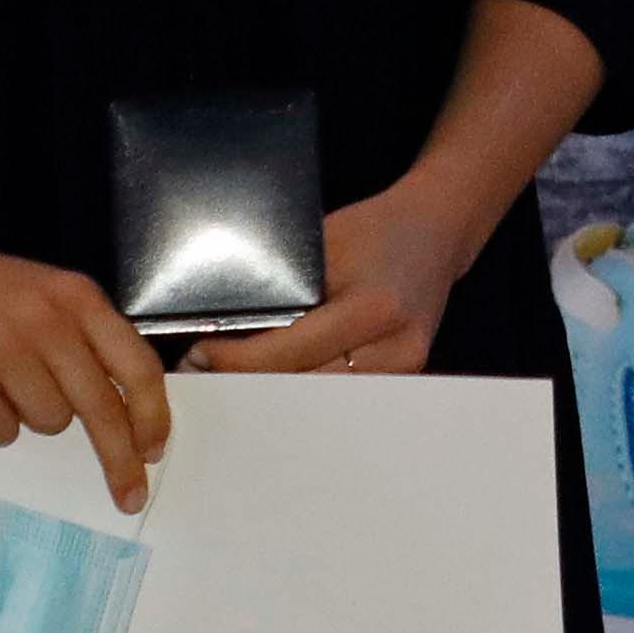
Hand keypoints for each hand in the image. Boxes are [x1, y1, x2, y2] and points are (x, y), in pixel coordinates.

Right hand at [0, 227, 175, 510]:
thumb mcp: (51, 296)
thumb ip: (88, 343)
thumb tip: (127, 417)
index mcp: (79, 300)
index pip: (136, 367)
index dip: (153, 416)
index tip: (154, 453)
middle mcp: (47, 323)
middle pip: (101, 409)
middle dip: (120, 460)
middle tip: (130, 496)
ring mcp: (1, 351)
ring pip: (48, 423)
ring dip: (30, 415)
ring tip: (1, 380)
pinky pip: (1, 432)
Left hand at [189, 175, 486, 377]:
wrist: (435, 233)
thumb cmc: (376, 230)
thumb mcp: (321, 245)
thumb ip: (281, 287)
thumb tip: (221, 326)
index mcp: (374, 308)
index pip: (290, 351)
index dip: (236, 360)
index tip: (199, 356)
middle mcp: (395, 349)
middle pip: (305, 388)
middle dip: (250, 384)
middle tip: (203, 376)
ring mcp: (402, 371)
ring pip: (321, 401)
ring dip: (274, 394)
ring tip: (232, 380)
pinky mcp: (400, 380)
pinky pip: (340, 396)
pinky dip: (303, 389)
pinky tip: (272, 381)